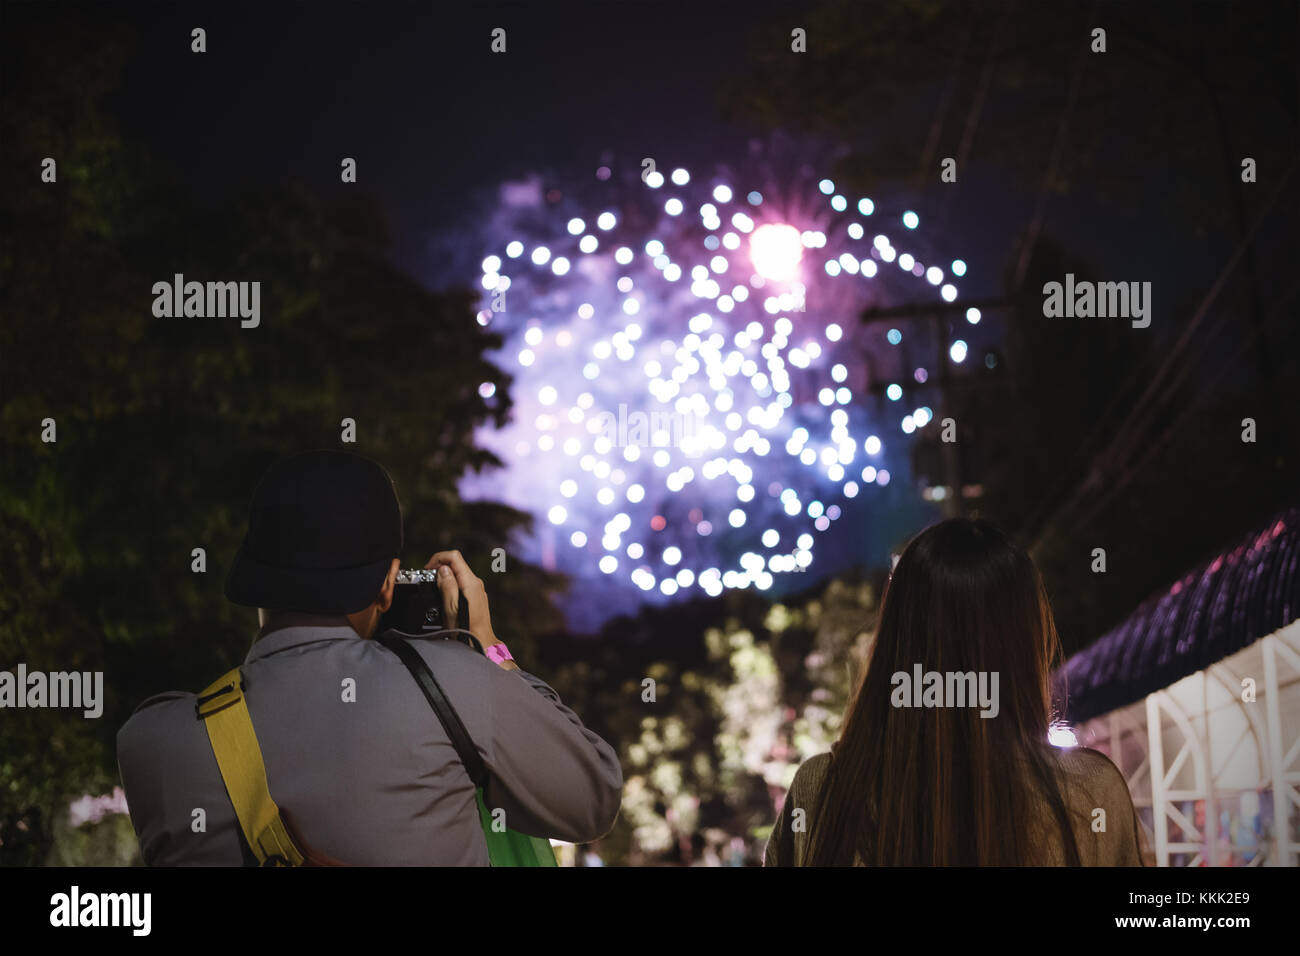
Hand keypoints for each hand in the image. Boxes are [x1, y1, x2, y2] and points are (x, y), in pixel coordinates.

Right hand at [424, 550, 514, 668]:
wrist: (481, 643)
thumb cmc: (466, 630)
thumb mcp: (451, 608)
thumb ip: (447, 586)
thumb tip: (442, 570)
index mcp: (470, 582)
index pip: (454, 557)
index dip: (438, 559)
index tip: (428, 570)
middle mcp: (476, 583)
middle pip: (455, 564)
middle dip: (439, 568)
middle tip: (428, 580)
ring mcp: (477, 589)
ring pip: (458, 573)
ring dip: (444, 577)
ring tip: (433, 588)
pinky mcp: (475, 596)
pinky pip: (461, 583)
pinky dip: (450, 584)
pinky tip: (443, 596)